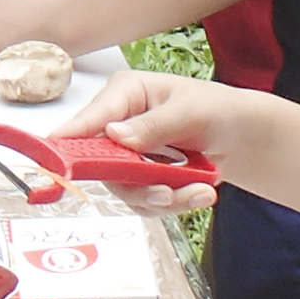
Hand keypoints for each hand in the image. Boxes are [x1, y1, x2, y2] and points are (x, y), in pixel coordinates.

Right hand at [45, 72, 267, 211]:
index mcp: (124, 94)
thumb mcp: (189, 111)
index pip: (89, 120)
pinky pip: (145, 202)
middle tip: (167, 192)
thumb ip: (153, 125)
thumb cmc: (217, 109)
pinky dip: (174, 203)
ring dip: (165, 197)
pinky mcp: (141, 178)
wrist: (241, 135)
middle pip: (102, 165)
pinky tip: (200, 192)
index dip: (70, 141)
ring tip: (199, 191)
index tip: (58, 162)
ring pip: (126, 189)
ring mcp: (127, 155)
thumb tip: (115, 134)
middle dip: (138, 183)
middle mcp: (117, 125)